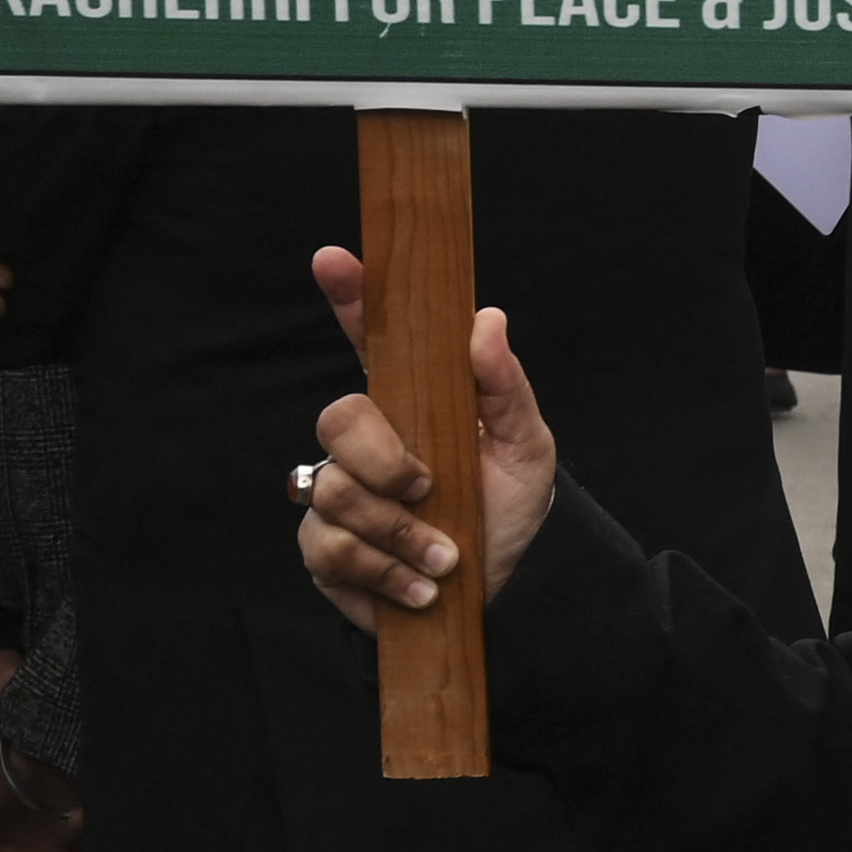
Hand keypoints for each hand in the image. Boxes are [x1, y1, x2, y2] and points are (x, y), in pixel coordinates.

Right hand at [298, 248, 556, 632]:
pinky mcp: (325, 549)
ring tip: (444, 556)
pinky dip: (387, 571)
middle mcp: (368, 443)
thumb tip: (486, 320)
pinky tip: (420, 586)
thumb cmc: (508, 511)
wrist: (499, 592)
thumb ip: (505, 389)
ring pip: (334, 491)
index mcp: (414, 402)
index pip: (372, 340)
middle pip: (337, 419)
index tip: (334, 259)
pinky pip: (331, 547)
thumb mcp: (526, 450)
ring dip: (400, 532)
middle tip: (427, 486)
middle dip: (383, 460)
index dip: (350, 298)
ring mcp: (340, 493)